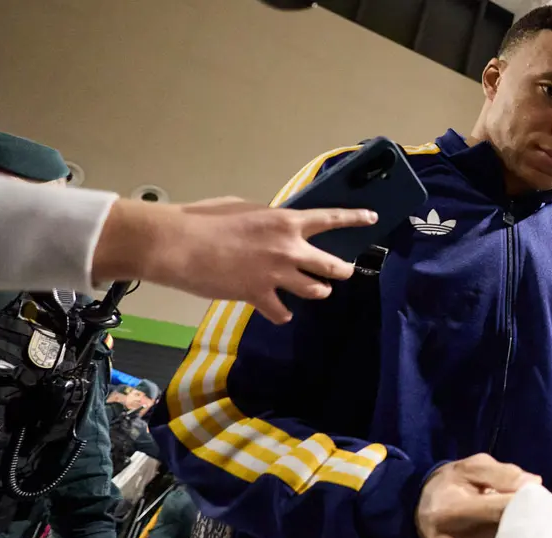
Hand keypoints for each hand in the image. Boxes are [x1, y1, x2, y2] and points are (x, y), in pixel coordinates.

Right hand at [93, 197, 378, 323]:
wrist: (179, 245)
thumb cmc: (204, 220)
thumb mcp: (242, 209)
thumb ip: (267, 221)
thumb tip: (276, 228)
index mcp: (285, 221)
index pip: (330, 219)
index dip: (354, 219)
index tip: (372, 220)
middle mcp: (289, 248)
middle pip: (332, 266)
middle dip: (341, 270)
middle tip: (344, 272)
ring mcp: (277, 274)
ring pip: (316, 291)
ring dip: (317, 292)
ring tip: (316, 292)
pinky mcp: (260, 296)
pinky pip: (283, 312)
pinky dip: (281, 313)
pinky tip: (277, 311)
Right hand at [417, 454, 540, 537]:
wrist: (422, 508)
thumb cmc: (451, 485)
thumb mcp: (472, 468)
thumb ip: (502, 473)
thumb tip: (533, 484)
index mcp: (448, 511)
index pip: (496, 510)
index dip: (520, 503)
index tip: (537, 498)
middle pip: (499, 532)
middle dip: (519, 520)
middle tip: (534, 510)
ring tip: (515, 524)